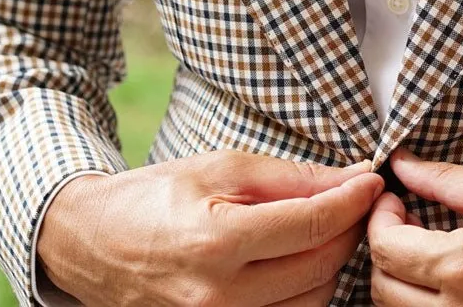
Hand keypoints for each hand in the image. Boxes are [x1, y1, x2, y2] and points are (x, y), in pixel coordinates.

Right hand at [37, 150, 384, 306]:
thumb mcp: (219, 169)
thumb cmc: (155, 199)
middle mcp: (218, 296)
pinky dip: (304, 291)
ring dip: (330, 263)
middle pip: (320, 266)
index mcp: (216, 243)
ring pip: (311, 300)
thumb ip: (289, 178)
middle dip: (348, 229)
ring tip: (324, 230)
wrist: (91, 243)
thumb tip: (349, 178)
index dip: (351, 200)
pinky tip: (300, 262)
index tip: (371, 181)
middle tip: (354, 202)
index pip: (312, 225)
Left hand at [366, 150, 462, 306]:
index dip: (380, 217)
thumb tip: (403, 165)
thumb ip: (443, 179)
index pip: (385, 247)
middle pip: (383, 287)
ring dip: (399, 278)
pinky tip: (442, 273)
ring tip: (423, 246)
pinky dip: (422, 300)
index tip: (394, 199)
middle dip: (384, 249)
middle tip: (404, 220)